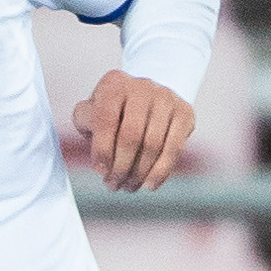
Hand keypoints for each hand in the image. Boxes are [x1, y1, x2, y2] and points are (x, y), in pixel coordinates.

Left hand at [73, 70, 193, 192]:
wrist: (146, 97)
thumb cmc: (112, 111)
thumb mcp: (91, 111)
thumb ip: (85, 124)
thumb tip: (99, 156)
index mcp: (114, 84)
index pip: (105, 119)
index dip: (101, 150)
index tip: (99, 172)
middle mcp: (142, 86)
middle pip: (132, 135)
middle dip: (121, 166)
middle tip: (114, 185)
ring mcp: (166, 98)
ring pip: (153, 144)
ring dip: (140, 173)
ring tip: (129, 187)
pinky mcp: (184, 112)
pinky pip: (174, 148)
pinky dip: (161, 171)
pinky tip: (149, 185)